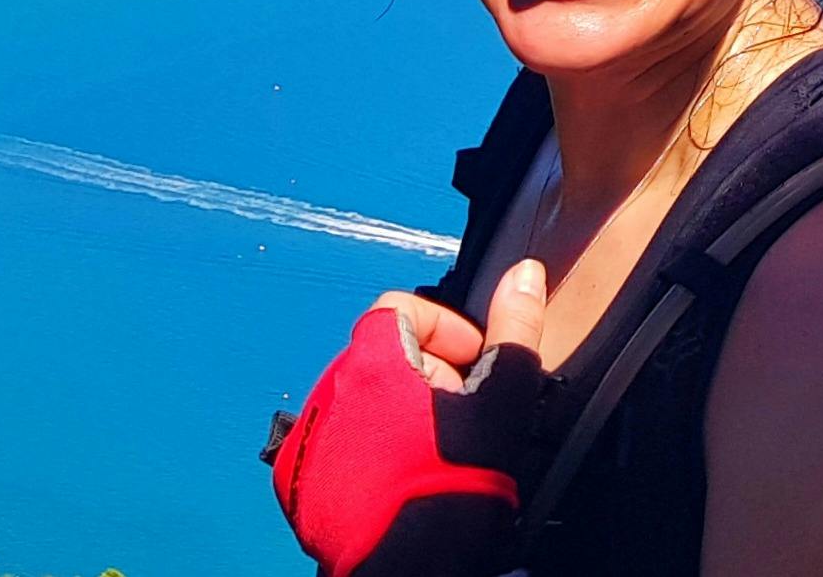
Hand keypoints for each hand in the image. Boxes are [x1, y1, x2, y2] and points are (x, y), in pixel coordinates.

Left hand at [272, 264, 552, 576]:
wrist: (413, 570)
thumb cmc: (455, 488)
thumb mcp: (501, 402)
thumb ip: (515, 330)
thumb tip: (523, 274)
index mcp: (374, 362)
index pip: (400, 308)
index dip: (445, 327)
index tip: (472, 363)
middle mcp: (329, 393)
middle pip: (382, 355)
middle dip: (428, 374)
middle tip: (464, 413)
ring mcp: (310, 439)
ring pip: (359, 401)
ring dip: (397, 412)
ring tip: (434, 451)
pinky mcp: (299, 482)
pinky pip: (335, 444)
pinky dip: (366, 451)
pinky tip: (401, 479)